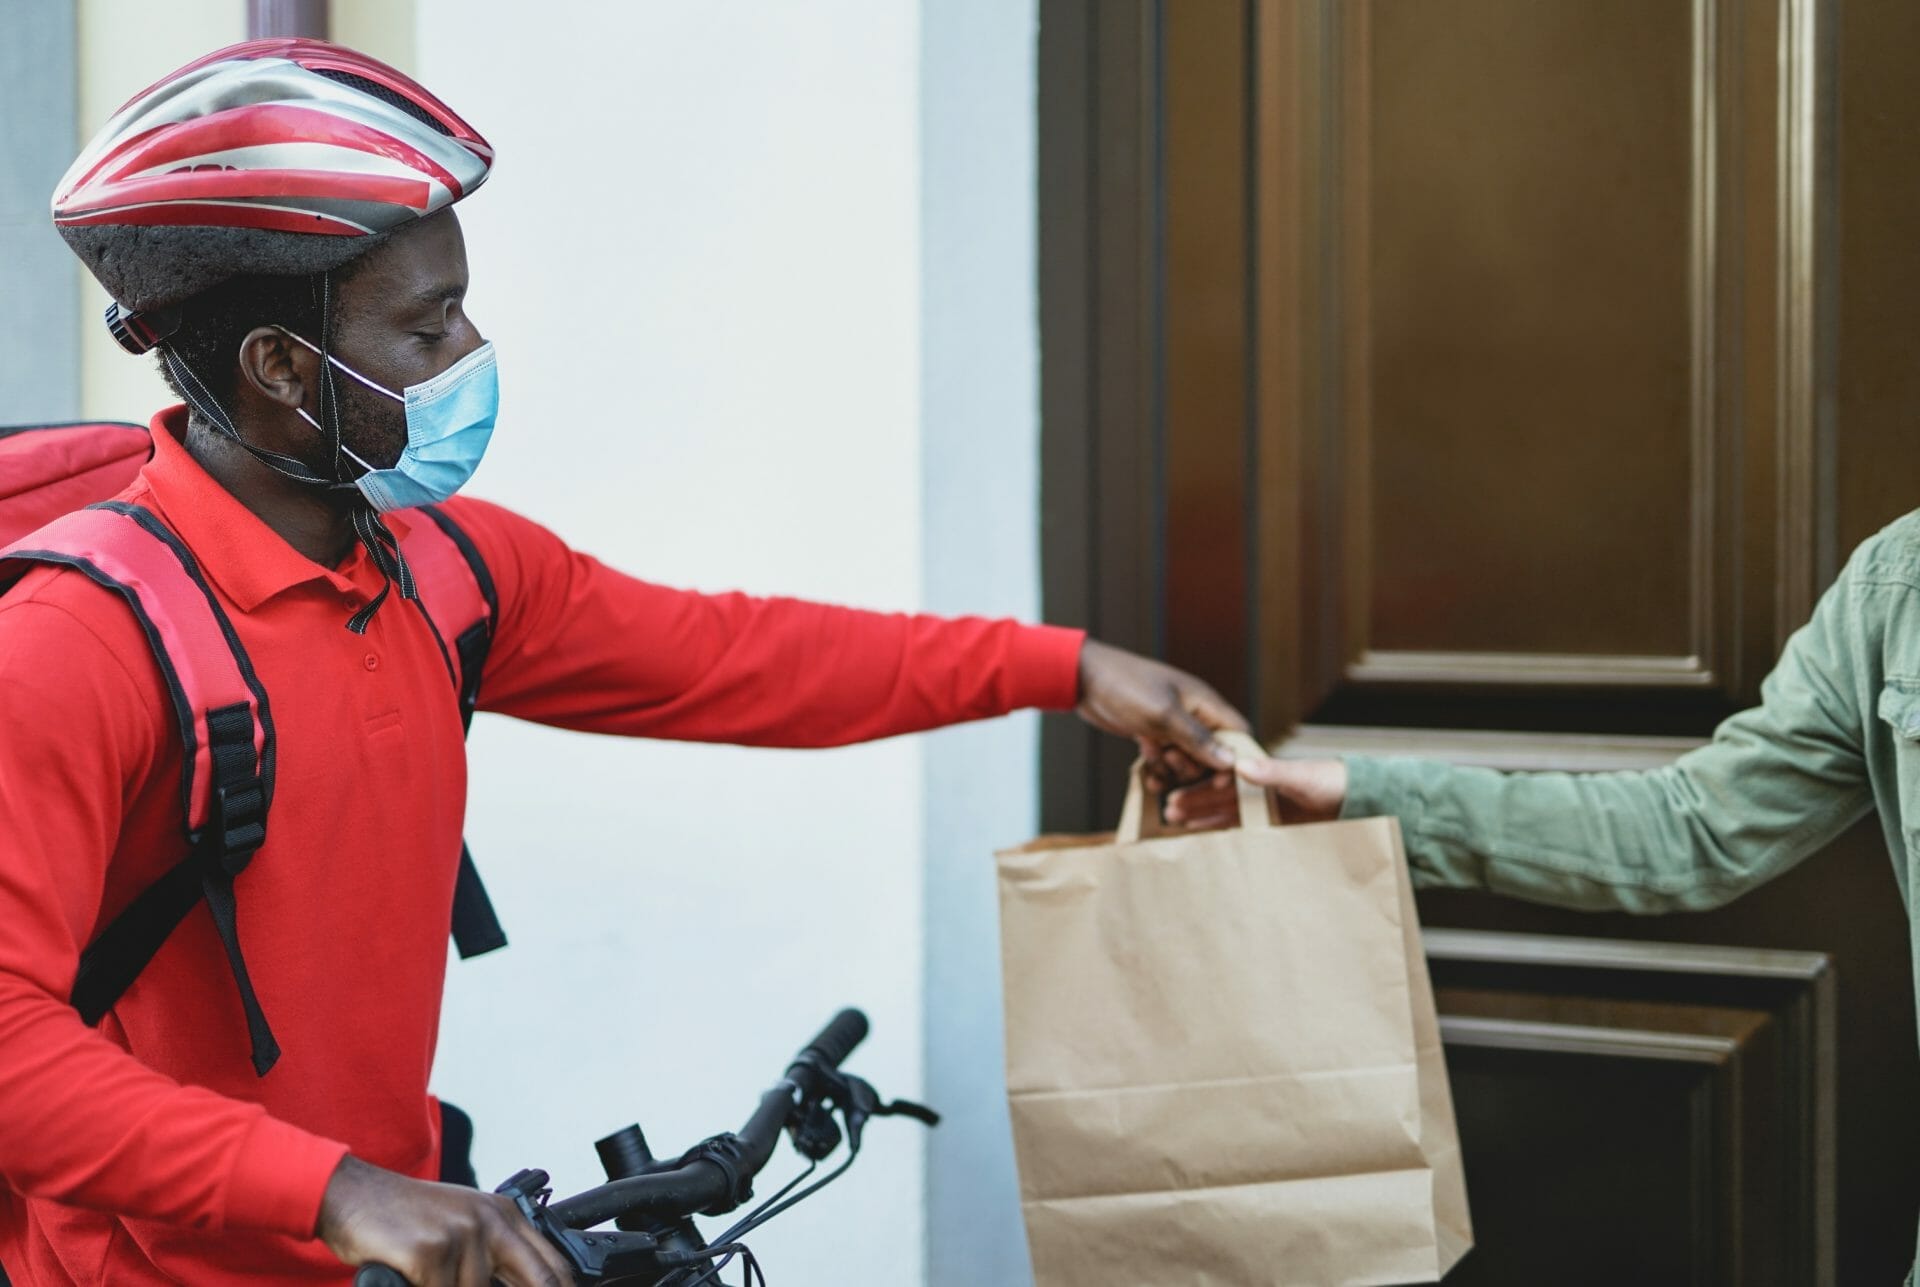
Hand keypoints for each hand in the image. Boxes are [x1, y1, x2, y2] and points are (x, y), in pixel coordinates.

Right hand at [317, 1155, 572, 1286]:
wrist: (353, 1195)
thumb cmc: (405, 1218)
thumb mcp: (462, 1226)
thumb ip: (496, 1256)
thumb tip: (527, 1285)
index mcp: (504, 1214)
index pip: (553, 1266)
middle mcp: (490, 1221)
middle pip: (536, 1280)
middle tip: (474, 1284)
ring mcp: (462, 1235)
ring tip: (426, 1272)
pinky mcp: (430, 1251)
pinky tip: (409, 1273)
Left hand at [1075, 639, 1249, 775]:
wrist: (1083, 679)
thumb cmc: (1125, 687)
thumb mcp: (1162, 715)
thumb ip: (1198, 738)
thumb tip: (1231, 762)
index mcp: (1205, 703)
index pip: (1238, 735)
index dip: (1234, 761)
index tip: (1217, 781)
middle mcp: (1194, 715)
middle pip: (1213, 756)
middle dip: (1193, 767)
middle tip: (1170, 758)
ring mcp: (1173, 726)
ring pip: (1188, 763)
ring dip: (1172, 770)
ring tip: (1152, 756)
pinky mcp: (1154, 735)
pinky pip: (1167, 763)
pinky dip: (1158, 771)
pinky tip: (1146, 772)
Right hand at [1164, 756, 1348, 829]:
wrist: (1359, 802)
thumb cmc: (1333, 782)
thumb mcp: (1301, 775)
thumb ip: (1272, 771)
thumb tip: (1240, 765)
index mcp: (1263, 771)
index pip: (1224, 776)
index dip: (1201, 784)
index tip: (1180, 791)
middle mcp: (1260, 789)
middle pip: (1219, 795)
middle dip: (1194, 800)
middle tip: (1169, 809)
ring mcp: (1265, 809)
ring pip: (1226, 812)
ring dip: (1202, 816)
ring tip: (1177, 822)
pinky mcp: (1274, 827)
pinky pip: (1241, 830)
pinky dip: (1221, 831)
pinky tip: (1203, 836)